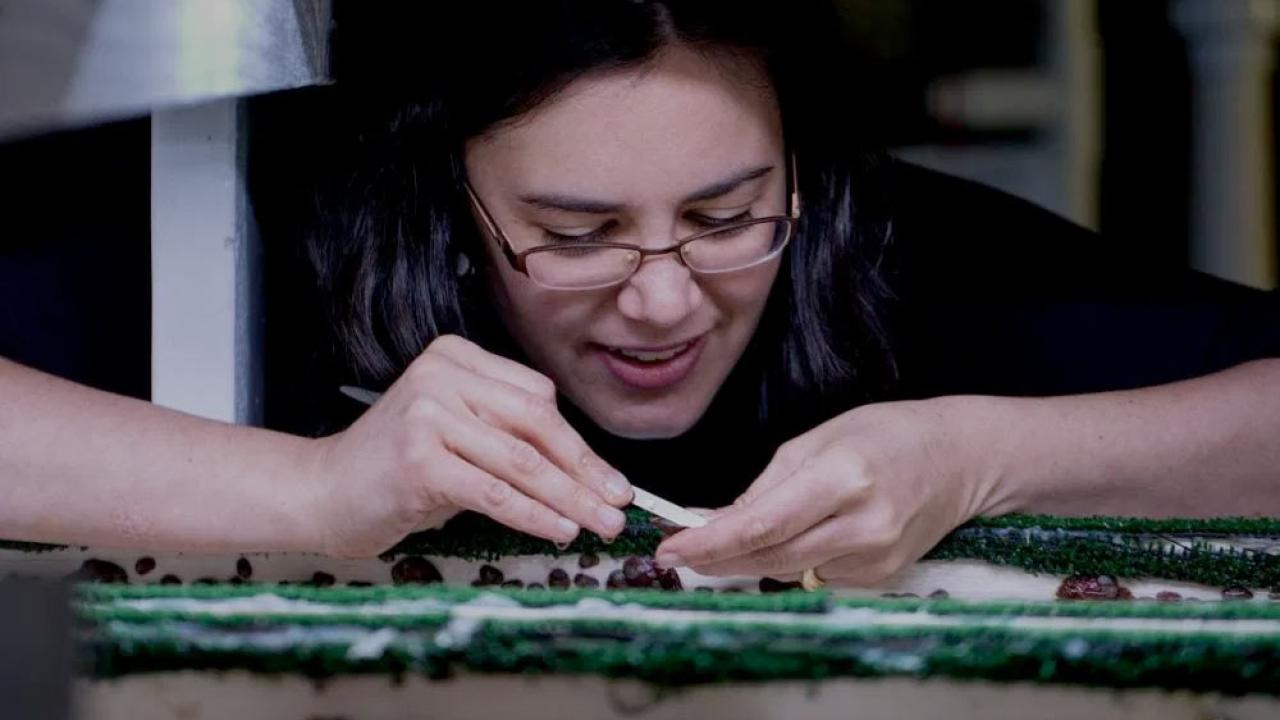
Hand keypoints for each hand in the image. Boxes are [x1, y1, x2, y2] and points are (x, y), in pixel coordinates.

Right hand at [305, 335, 632, 556]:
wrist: (322, 492)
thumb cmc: (396, 469)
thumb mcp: (457, 435)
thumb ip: (509, 437)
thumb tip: (586, 472)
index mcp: (457, 356)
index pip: (538, 399)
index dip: (580, 444)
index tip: (610, 479)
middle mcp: (443, 374)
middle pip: (537, 425)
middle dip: (585, 471)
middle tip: (619, 504)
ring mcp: (429, 412)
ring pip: (522, 460)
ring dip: (570, 498)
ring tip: (600, 523)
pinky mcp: (419, 457)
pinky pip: (494, 491)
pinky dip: (533, 514)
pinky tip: (559, 530)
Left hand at [654, 398, 1001, 585]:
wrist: (962, 458)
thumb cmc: (888, 434)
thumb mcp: (819, 438)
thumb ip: (768, 484)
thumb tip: (717, 520)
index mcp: (842, 476)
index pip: (762, 523)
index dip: (710, 542)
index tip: (671, 549)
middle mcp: (862, 523)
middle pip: (769, 555)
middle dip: (717, 555)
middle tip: (679, 549)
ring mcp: (876, 556)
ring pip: (787, 571)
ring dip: (748, 560)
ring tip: (724, 541)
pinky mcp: (884, 576)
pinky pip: (816, 574)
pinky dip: (792, 560)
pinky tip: (797, 535)